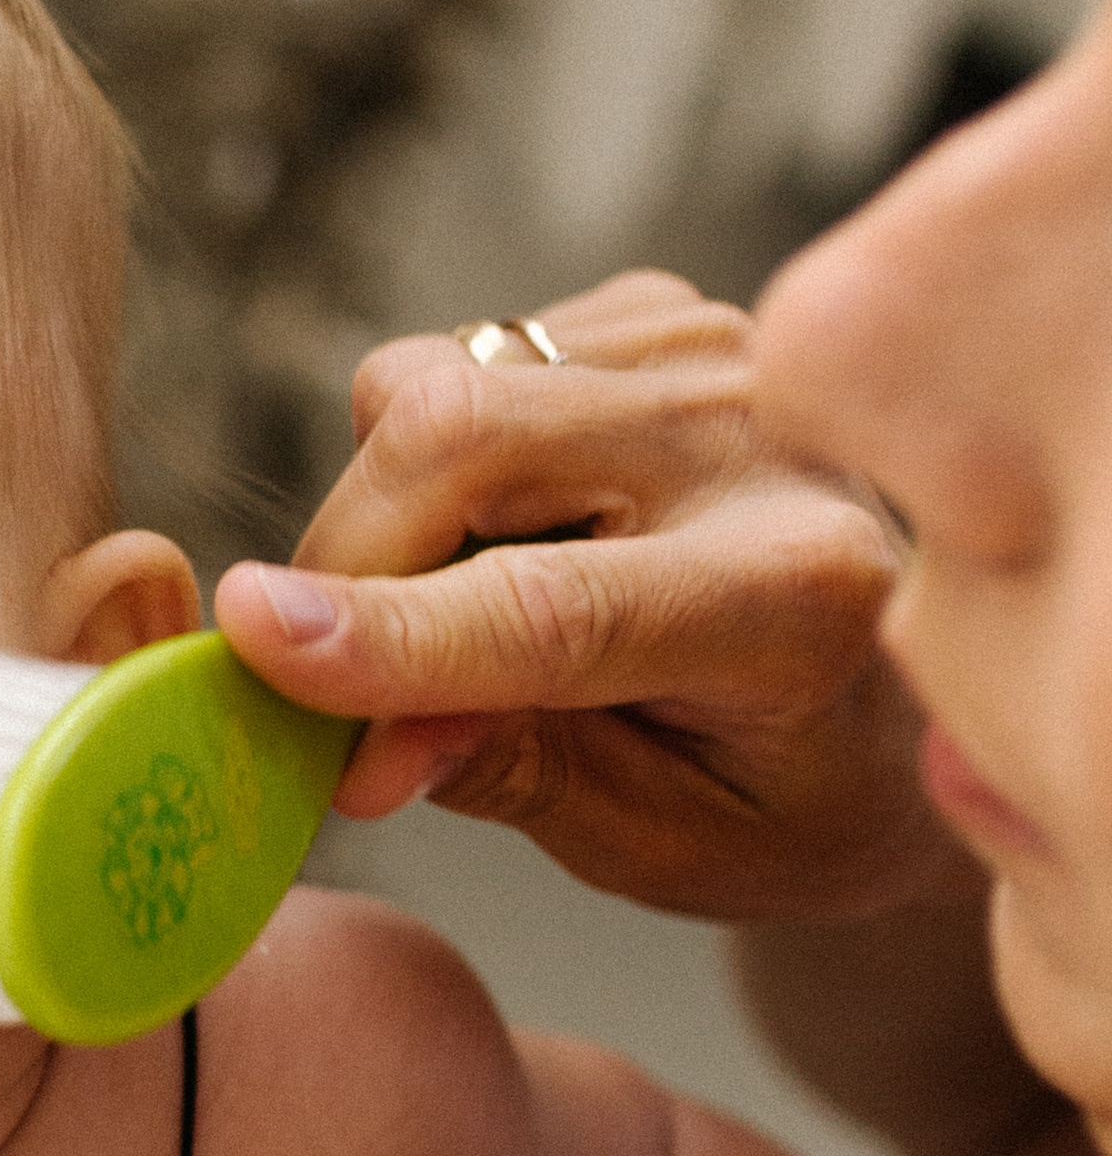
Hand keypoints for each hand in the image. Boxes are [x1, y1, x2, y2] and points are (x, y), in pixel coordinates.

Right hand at [214, 273, 986, 928]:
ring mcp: (707, 349)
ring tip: (446, 621)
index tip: (251, 641)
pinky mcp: (654, 312)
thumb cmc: (785, 795)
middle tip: (322, 694)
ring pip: (429, 389)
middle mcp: (759, 438)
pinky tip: (503, 541)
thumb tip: (349, 744)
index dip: (390, 631)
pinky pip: (450, 365)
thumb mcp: (658, 843)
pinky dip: (423, 472)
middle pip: (457, 443)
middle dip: (340, 571)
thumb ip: (510, 776)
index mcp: (795, 599)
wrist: (905, 694)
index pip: (552, 609)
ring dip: (378, 525)